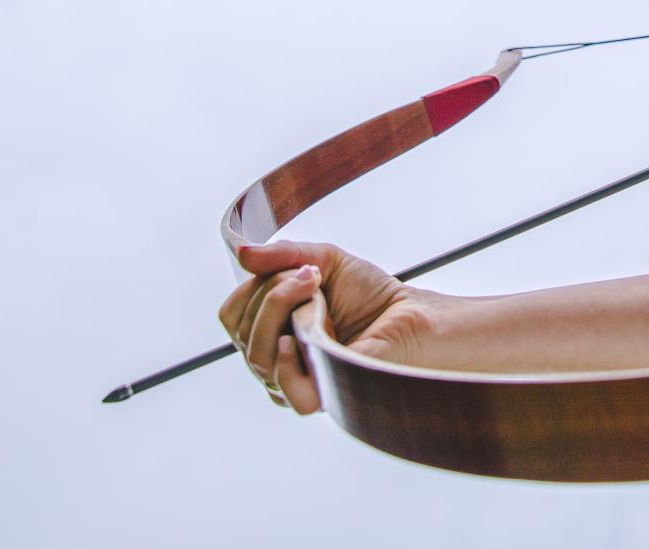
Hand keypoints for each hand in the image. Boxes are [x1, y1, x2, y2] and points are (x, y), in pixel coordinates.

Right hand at [217, 240, 436, 413]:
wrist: (416, 314)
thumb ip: (283, 255)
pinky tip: (297, 340)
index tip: (295, 268)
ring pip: (259, 356)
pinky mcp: (326, 395)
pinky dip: (286, 362)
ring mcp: (300, 382)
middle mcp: (279, 364)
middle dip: (271, 293)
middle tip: (312, 276)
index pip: (232, 317)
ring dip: (281, 310)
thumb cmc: (373, 294)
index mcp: (273, 335)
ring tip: (317, 293)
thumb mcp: (323, 260)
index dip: (252, 287)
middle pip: (243, 333)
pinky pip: (286, 391)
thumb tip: (242, 254)